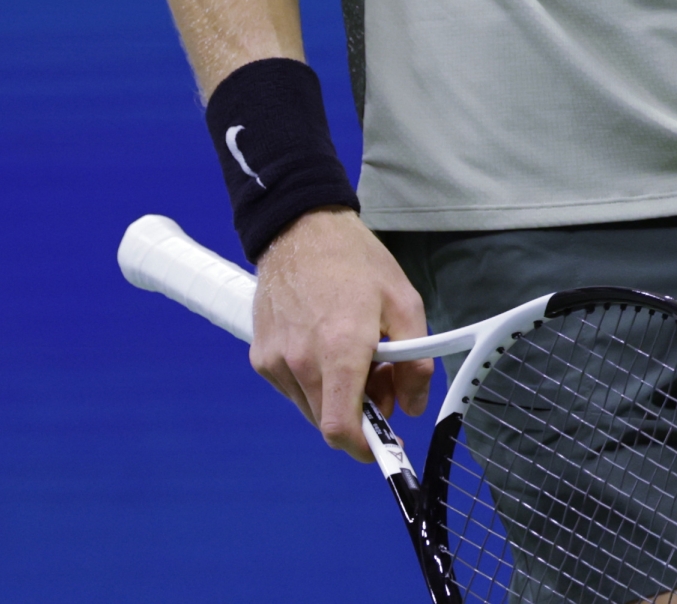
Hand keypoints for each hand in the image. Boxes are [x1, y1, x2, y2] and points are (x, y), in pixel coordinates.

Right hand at [249, 207, 432, 457]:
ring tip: (354, 357)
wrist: (301, 229)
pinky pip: (293, 389)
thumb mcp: (404, 304)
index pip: (340, 428)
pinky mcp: (261, 356)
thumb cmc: (356, 262)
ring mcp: (275, 360)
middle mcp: (301, 361)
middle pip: (329, 421)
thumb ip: (415, 363)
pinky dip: (313, 382)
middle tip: (381, 380)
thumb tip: (413, 406)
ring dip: (336, 397)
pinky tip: (326, 348)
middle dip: (360, 413)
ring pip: (310, 407)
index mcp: (339, 349)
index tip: (382, 444)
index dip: (363, 447)